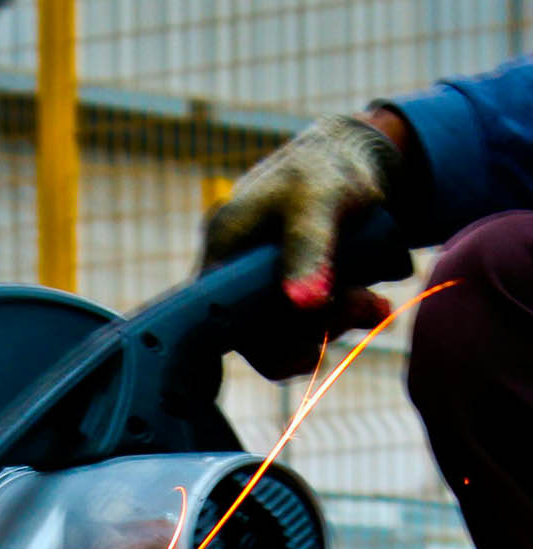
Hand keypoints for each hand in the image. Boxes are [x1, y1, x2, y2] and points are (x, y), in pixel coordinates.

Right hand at [202, 111, 408, 376]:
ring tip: (376, 304)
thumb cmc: (326, 170)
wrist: (351, 156)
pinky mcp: (289, 290)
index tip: (308, 345)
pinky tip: (373, 306)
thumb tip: (302, 304)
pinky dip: (342, 319)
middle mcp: (233, 272)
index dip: (258, 339)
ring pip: (287, 331)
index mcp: (224, 247)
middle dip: (314, 328)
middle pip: (256, 332)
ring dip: (336, 324)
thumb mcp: (319, 201)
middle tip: (366, 307)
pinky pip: (309, 323)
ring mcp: (261, 284)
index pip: (220, 314)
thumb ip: (309, 248)